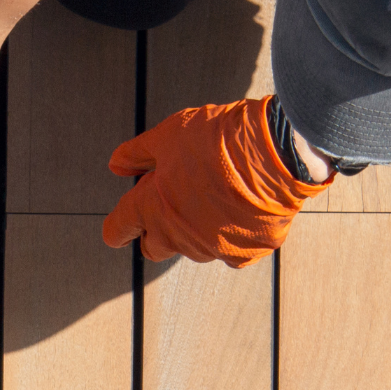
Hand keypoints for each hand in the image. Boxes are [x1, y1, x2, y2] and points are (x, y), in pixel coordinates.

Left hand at [102, 97, 330, 268]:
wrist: (274, 153)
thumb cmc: (219, 140)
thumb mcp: (168, 136)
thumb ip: (137, 154)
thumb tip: (116, 165)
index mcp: (152, 208)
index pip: (118, 230)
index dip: (116, 228)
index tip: (118, 229)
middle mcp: (176, 236)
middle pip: (153, 248)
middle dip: (154, 233)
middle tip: (169, 208)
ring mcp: (210, 249)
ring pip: (192, 248)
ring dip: (194, 230)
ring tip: (213, 196)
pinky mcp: (242, 254)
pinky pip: (230, 252)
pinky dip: (232, 235)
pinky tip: (241, 210)